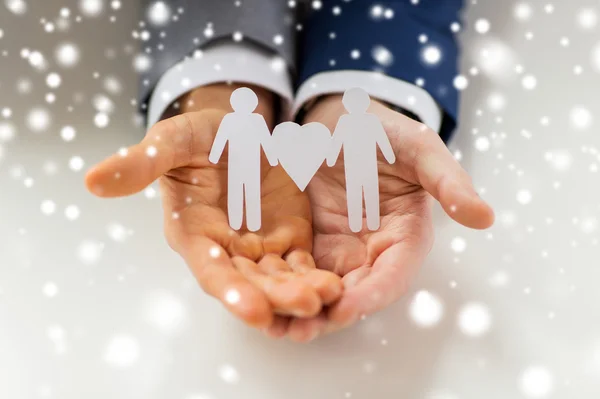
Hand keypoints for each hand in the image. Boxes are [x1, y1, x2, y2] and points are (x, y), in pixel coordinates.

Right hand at [85, 84, 341, 332]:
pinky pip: (302, 265)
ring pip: (278, 280)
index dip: (229, 290)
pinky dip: (316, 276)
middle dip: (274, 297)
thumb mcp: (173, 141)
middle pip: (250, 283)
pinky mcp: (287, 240)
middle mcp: (225, 250)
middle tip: (303, 306)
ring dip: (300, 292)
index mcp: (193, 234)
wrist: (238, 130)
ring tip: (326, 297)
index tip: (251, 309)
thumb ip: (141, 163)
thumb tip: (93, 180)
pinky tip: (336, 284)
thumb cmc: (199, 136)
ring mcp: (258, 248)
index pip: (210, 270)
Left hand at [271, 95, 494, 340]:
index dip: (373, 294)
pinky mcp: (307, 242)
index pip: (393, 274)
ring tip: (271, 325)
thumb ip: (447, 180)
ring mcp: (338, 250)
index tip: (347, 308)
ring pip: (321, 289)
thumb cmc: (382, 131)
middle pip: (353, 292)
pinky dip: (278, 286)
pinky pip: (293, 270)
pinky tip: (255, 296)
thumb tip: (484, 216)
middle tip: (300, 329)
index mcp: (404, 236)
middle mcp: (372, 252)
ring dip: (299, 309)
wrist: (338, 120)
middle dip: (328, 314)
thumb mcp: (418, 148)